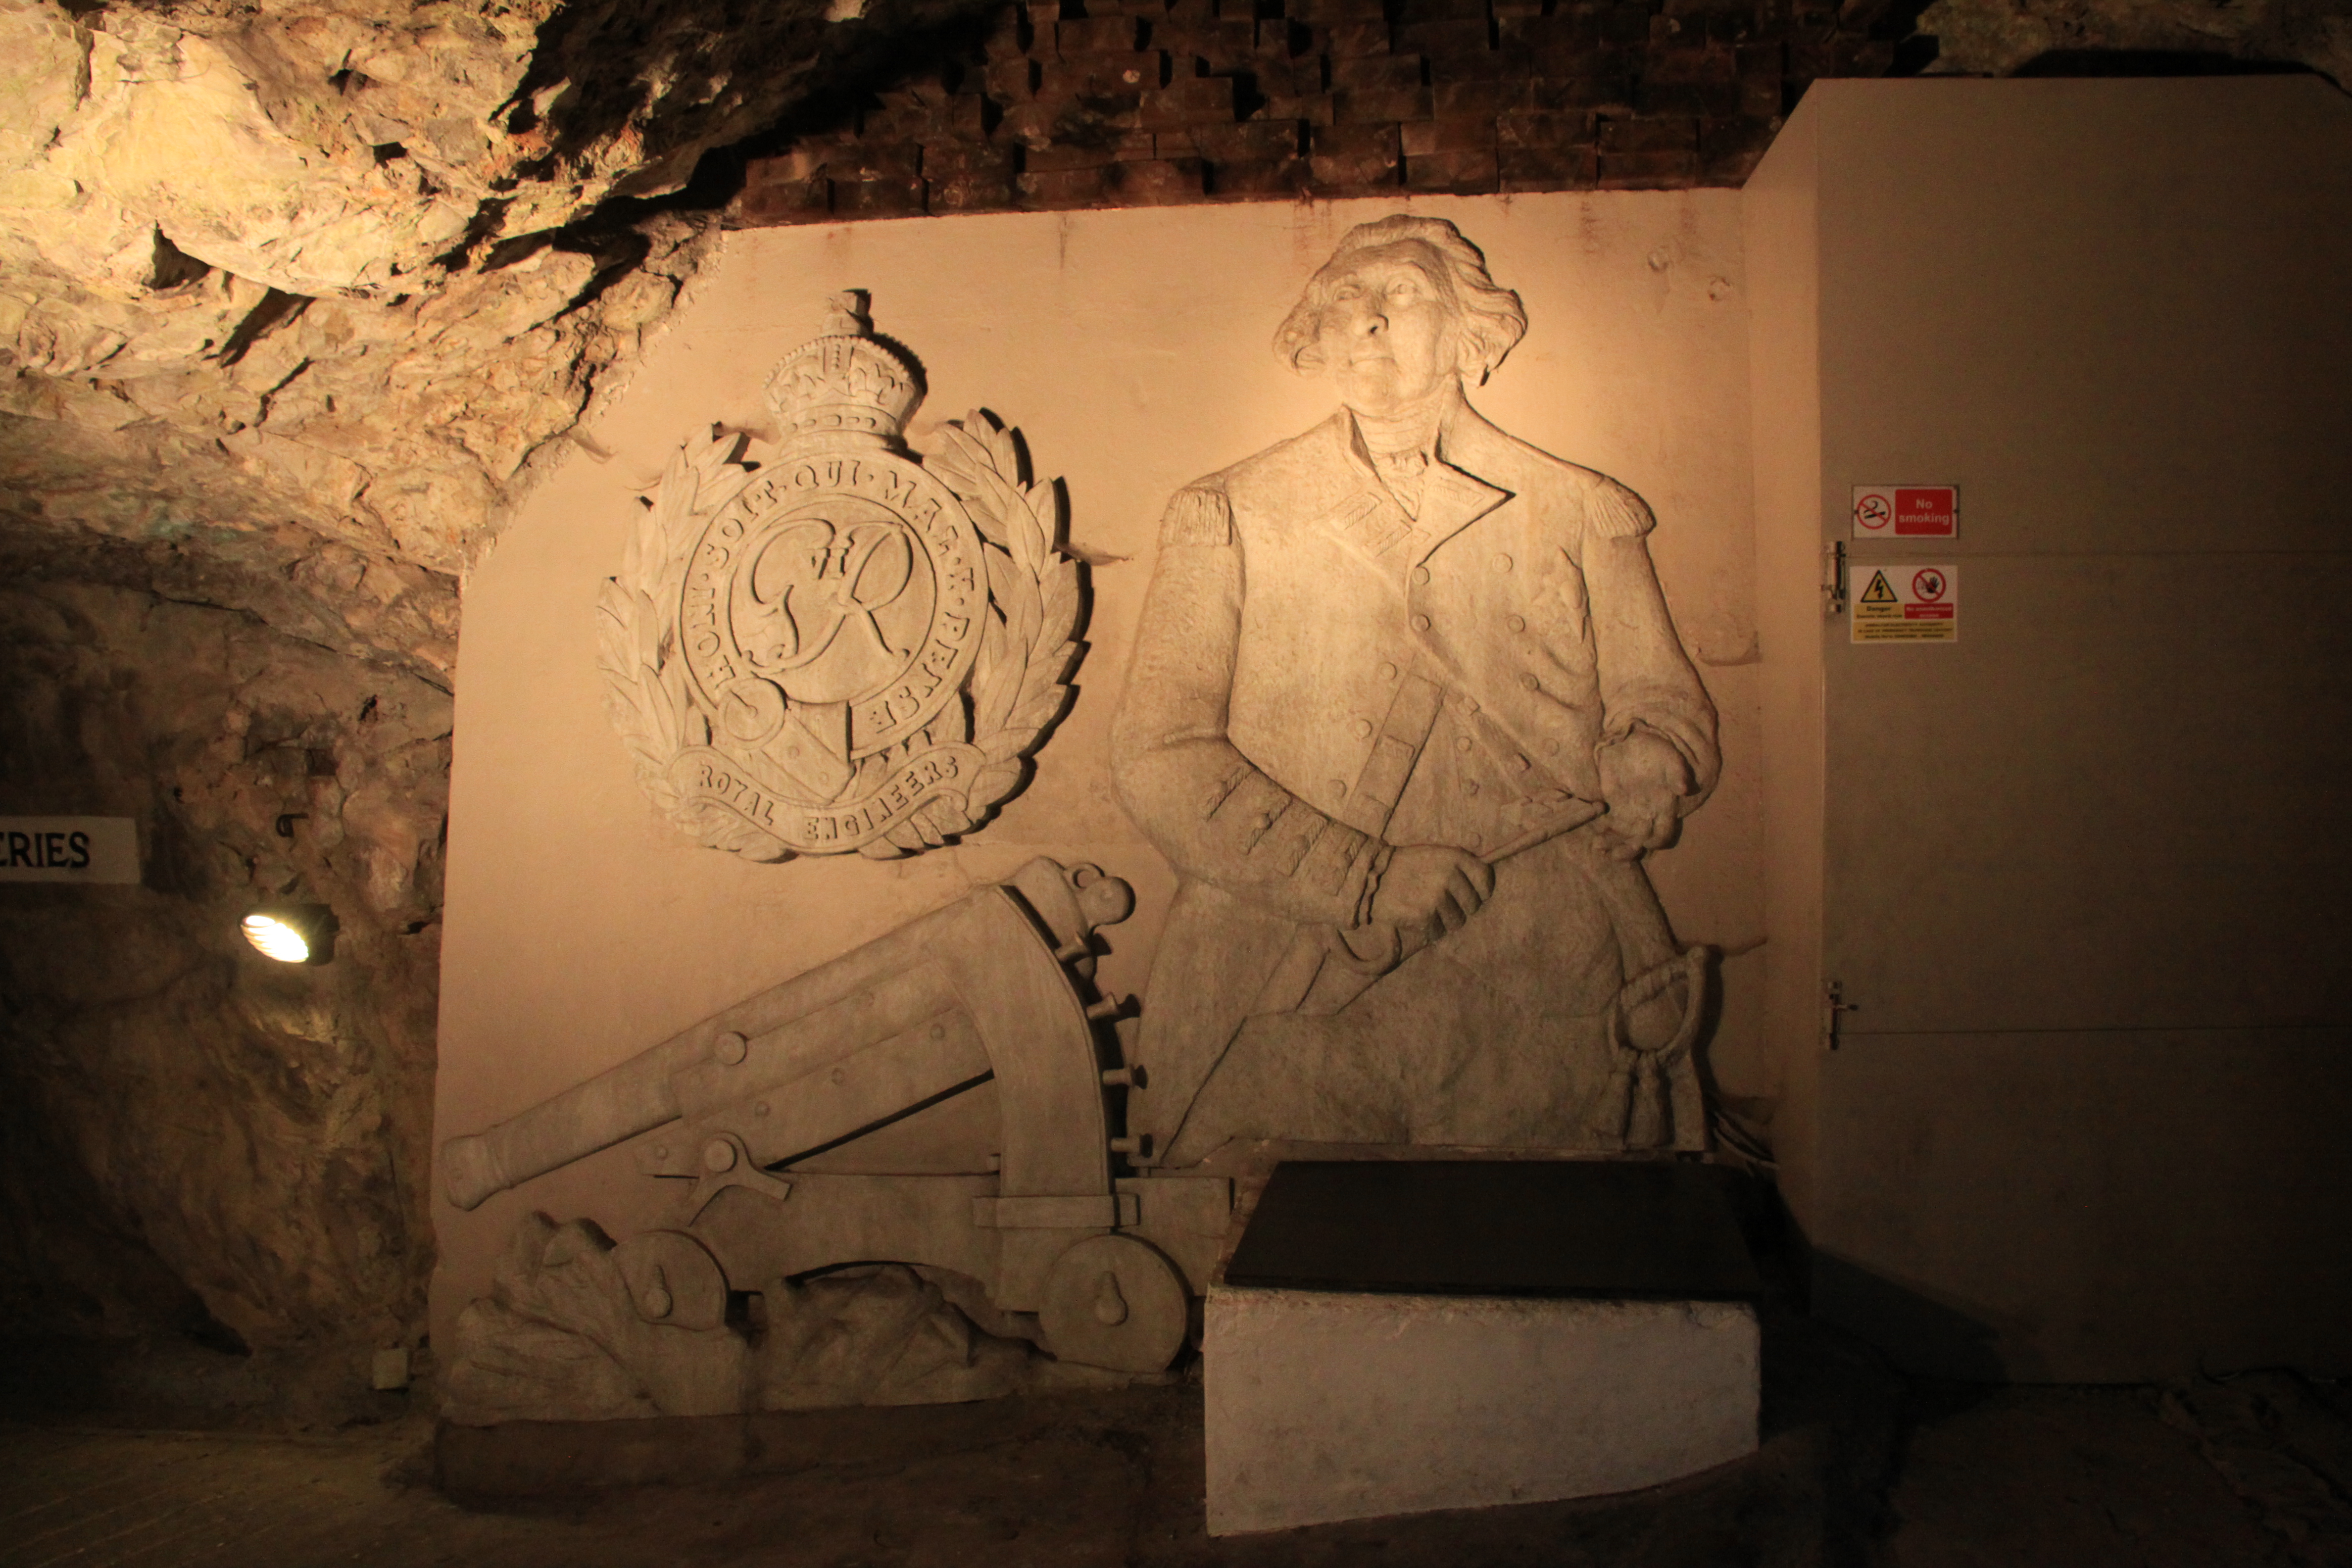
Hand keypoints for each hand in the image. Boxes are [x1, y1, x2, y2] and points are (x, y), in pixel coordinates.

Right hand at [1370, 845, 1495, 939]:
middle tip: (1439, 904)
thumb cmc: (1404, 866)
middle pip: (1473, 906)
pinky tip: (1415, 918)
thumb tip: (1483, 888)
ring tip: (1426, 911)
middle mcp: (1450, 876)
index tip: (1466, 895)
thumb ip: (1459, 867)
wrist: (1370, 876)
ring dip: (1443, 922)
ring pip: (1457, 922)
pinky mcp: (1425, 916)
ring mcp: (1438, 897)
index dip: (1480, 892)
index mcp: (1456, 857)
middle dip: (1459, 909)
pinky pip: (1438, 933)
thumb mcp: (1435, 854)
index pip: (1486, 880)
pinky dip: (1428, 931)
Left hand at [1593, 732, 1688, 861]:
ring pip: (1622, 836)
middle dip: (1628, 850)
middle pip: (1639, 841)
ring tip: (1598, 846)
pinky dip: (1601, 829)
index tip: (1644, 842)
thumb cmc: (1656, 750)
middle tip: (1614, 854)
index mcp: (1664, 807)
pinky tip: (1595, 830)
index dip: (1656, 841)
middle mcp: (1647, 813)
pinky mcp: (1613, 803)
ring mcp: (1630, 810)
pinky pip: (1608, 823)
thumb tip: (1684, 789)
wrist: (1634, 739)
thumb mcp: (1670, 758)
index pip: (1663, 834)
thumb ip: (1678, 773)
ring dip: (1611, 843)